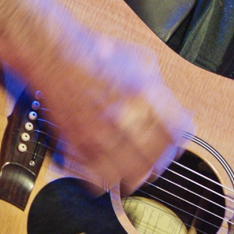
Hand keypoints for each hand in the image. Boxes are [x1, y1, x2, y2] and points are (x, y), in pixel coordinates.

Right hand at [0, 0, 192, 193]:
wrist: (54, 54)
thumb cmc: (96, 53)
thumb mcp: (142, 60)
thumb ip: (161, 88)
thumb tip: (175, 111)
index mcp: (144, 93)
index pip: (178, 134)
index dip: (180, 140)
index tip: (176, 142)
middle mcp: (123, 116)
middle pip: (157, 160)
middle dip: (160, 160)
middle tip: (156, 158)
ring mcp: (99, 133)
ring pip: (132, 176)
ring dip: (137, 173)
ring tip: (135, 168)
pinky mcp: (77, 145)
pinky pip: (100, 179)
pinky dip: (108, 178)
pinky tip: (109, 168)